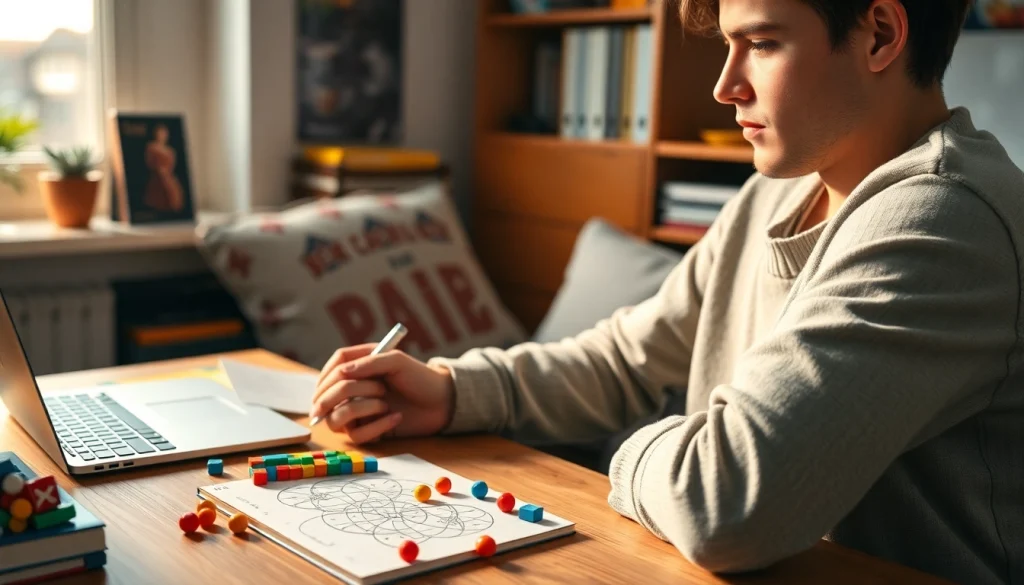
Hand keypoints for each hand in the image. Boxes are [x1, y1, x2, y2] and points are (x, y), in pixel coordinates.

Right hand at [311, 344, 454, 443]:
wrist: (441, 402)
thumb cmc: (419, 376)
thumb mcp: (397, 361)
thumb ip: (369, 362)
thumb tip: (341, 374)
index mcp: (358, 366)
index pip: (332, 368)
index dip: (330, 373)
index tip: (341, 376)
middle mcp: (352, 390)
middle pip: (325, 394)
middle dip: (347, 391)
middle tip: (379, 387)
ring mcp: (357, 413)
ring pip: (335, 417)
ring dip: (360, 408)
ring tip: (385, 403)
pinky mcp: (367, 431)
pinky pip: (356, 435)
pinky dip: (377, 426)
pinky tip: (396, 417)